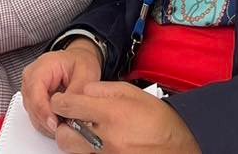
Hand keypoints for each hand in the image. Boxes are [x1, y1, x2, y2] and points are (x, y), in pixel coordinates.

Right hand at [22, 40, 102, 135]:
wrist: (79, 60)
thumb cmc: (80, 62)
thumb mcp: (85, 73)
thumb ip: (76, 92)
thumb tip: (69, 111)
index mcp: (41, 67)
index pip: (35, 92)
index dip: (44, 111)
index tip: (55, 124)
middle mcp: (31, 79)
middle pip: (32, 106)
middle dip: (47, 121)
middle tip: (65, 129)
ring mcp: (30, 91)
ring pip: (33, 115)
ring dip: (48, 124)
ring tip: (66, 126)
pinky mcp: (34, 101)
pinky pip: (37, 117)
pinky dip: (48, 124)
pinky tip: (61, 124)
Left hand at [50, 81, 200, 153]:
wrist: (178, 151)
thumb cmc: (161, 123)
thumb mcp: (136, 94)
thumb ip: (106, 90)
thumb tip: (84, 91)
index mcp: (112, 114)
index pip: (71, 106)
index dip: (60, 102)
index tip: (59, 100)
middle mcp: (106, 139)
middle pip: (65, 135)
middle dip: (64, 125)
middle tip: (73, 119)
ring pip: (73, 151)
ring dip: (74, 140)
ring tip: (88, 133)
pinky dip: (87, 152)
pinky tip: (99, 144)